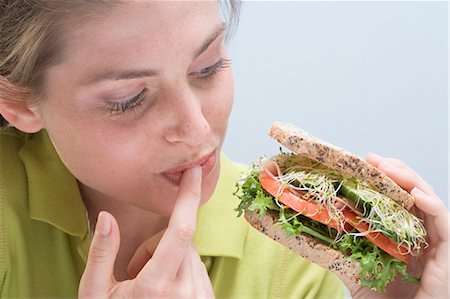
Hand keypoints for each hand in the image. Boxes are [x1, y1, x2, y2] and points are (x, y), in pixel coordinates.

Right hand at [78, 166, 214, 297]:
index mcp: (155, 287)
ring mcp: (199, 298)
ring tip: (150, 286)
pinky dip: (182, 269)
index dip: (188, 197)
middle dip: (159, 243)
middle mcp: (184, 292)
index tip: (193, 172)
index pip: (180, 231)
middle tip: (135, 270)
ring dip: (171, 257)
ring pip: (191, 253)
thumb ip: (101, 253)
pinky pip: (198, 268)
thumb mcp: (94, 292)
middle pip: (182, 239)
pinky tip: (165, 292)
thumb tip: (107, 216)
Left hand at [340, 153, 448, 298]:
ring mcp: (435, 247)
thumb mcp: (354, 270)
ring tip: (388, 167)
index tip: (363, 163)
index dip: (383, 180)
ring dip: (410, 181)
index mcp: (401, 237)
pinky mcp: (446, 258)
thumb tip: (305, 233)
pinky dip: (432, 206)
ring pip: (429, 204)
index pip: (396, 200)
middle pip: (413, 196)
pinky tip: (416, 194)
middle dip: (395, 173)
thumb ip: (337, 252)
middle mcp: (420, 238)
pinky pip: (444, 225)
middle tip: (372, 159)